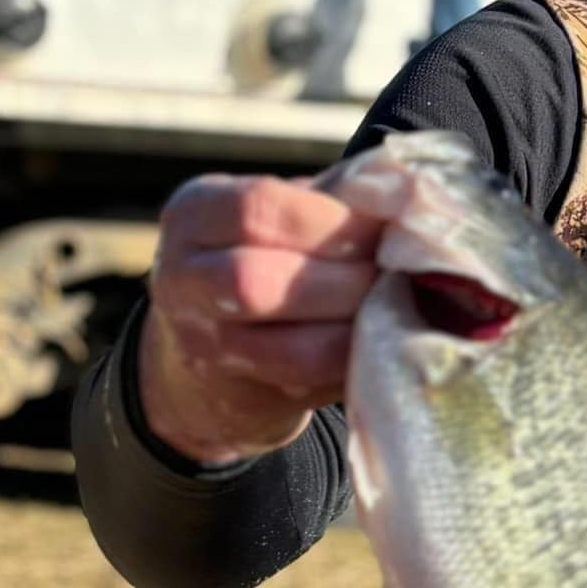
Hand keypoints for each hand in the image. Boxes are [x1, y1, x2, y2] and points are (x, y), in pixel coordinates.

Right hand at [140, 171, 384, 465]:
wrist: (215, 354)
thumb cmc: (268, 257)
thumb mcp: (281, 214)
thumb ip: (333, 198)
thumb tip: (404, 193)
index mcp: (193, 215)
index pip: (255, 209)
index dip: (329, 220)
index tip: (382, 226)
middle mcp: (182, 281)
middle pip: (255, 281)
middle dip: (341, 279)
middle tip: (391, 273)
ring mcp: (205, 346)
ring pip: (288, 347)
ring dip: (353, 325)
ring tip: (390, 305)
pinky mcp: (242, 394)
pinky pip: (310, 383)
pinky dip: (353, 358)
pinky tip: (377, 338)